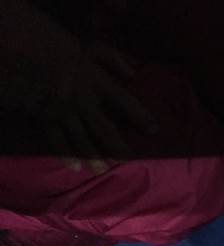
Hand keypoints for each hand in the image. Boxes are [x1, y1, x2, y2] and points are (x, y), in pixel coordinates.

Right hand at [42, 43, 157, 173]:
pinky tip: (76, 168)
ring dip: (93, 157)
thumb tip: (134, 76)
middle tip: (130, 162)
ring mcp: (62, 110)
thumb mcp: (89, 48)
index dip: (139, 116)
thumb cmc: (60, 50)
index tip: (154, 130)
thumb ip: (113, 59)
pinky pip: (56, 138)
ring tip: (104, 172)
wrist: (21, 48)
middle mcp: (81, 98)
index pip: (123, 100)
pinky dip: (66, 154)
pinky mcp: (44, 116)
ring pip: (81, 138)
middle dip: (117, 146)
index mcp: (94, 80)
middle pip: (103, 127)